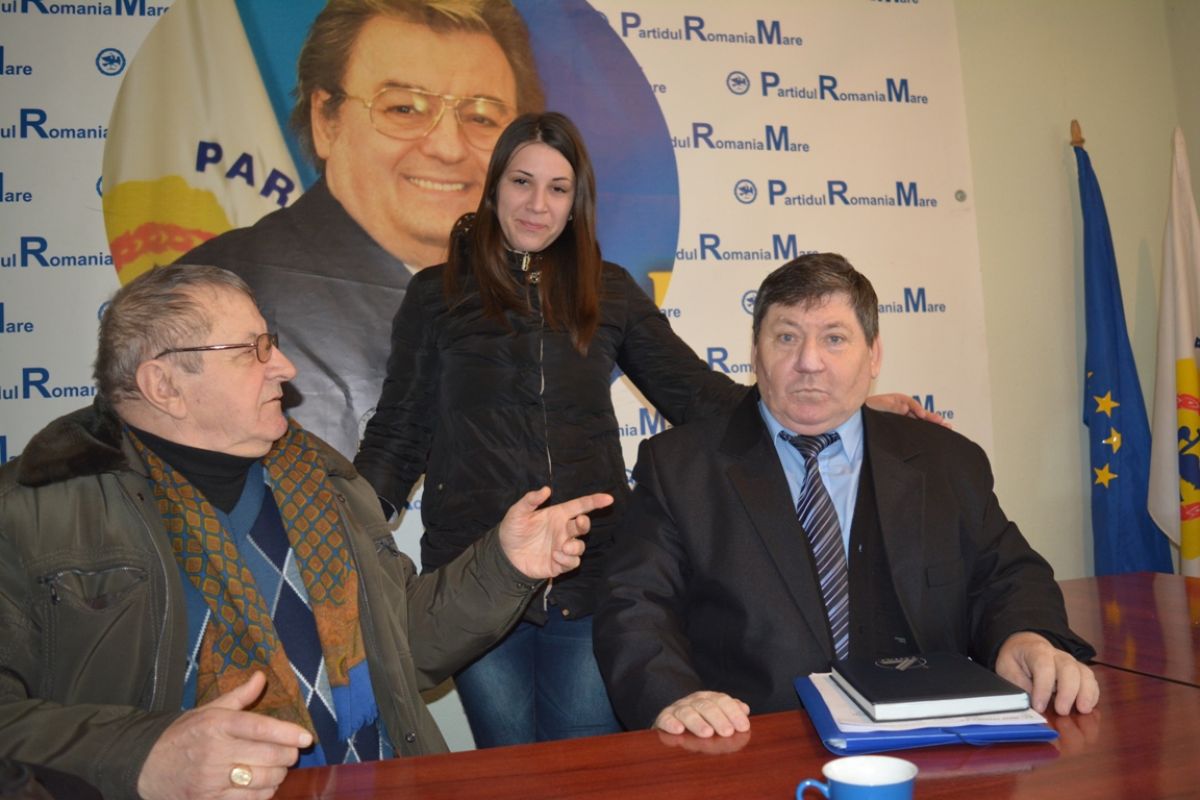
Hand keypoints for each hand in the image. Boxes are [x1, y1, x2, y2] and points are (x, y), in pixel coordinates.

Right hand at [137, 671, 312, 799]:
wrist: (145, 766)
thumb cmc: (183, 735)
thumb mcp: (208, 710)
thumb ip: (239, 696)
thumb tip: (262, 676)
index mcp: (218, 724)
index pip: (260, 727)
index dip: (287, 733)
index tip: (306, 737)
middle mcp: (216, 751)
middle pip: (268, 756)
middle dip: (288, 756)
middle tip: (290, 753)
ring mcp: (212, 779)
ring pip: (263, 780)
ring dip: (278, 775)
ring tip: (277, 768)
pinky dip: (264, 793)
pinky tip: (263, 784)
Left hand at [498, 487, 613, 578]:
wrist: (505, 554)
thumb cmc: (514, 530)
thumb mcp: (518, 512)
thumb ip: (530, 500)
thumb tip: (546, 489)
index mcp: (558, 515)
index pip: (581, 506)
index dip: (595, 501)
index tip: (608, 499)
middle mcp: (563, 530)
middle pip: (583, 526)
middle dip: (585, 524)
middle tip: (579, 523)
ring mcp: (563, 548)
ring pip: (580, 547)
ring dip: (575, 547)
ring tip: (562, 547)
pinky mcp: (560, 564)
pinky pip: (572, 562)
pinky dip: (567, 560)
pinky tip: (555, 556)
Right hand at [654, 691, 750, 737]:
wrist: (673, 717)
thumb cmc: (701, 719)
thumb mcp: (717, 713)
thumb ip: (730, 711)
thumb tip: (744, 709)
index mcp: (709, 698)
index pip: (722, 701)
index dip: (733, 713)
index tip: (743, 727)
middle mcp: (693, 701)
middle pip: (706, 706)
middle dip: (719, 719)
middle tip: (728, 732)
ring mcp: (678, 708)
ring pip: (688, 712)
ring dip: (698, 722)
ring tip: (707, 733)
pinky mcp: (664, 718)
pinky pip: (666, 719)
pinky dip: (671, 723)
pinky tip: (678, 730)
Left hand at [865, 393, 950, 426]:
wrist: (858, 419)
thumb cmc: (867, 410)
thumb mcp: (876, 405)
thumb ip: (890, 406)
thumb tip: (905, 408)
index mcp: (897, 400)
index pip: (910, 403)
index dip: (917, 408)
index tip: (922, 415)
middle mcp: (902, 408)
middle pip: (919, 411)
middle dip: (930, 416)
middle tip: (942, 422)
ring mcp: (903, 417)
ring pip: (919, 420)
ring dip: (930, 423)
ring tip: (945, 427)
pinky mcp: (902, 426)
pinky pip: (914, 426)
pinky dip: (923, 429)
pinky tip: (933, 433)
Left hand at [995, 631, 1099, 714]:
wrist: (1026, 646)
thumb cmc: (1016, 659)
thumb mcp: (1007, 667)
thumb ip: (1017, 683)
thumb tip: (1029, 702)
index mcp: (1037, 651)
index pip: (1043, 667)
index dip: (1042, 688)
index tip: (1038, 707)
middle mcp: (1058, 655)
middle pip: (1069, 669)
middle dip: (1067, 691)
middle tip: (1061, 711)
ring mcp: (1071, 663)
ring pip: (1084, 673)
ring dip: (1086, 693)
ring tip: (1083, 710)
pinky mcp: (1079, 673)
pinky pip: (1091, 681)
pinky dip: (1092, 694)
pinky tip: (1088, 707)